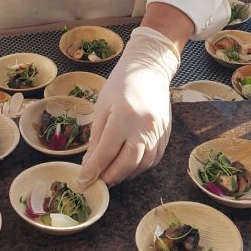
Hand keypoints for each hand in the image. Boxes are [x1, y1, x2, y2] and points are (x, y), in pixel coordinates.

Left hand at [78, 26, 179, 187]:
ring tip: (111, 175)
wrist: (149, 70)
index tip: (83, 181)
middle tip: (97, 181)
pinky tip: (128, 166)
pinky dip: (139, 167)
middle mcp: (144, 127)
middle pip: (126, 164)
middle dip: (110, 177)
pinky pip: (153, 159)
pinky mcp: (166, 135)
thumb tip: (89, 165)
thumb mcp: (102, 108)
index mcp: (124, 117)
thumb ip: (96, 138)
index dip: (93, 170)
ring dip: (125, 175)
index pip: (106, 153)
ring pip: (142, 165)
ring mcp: (158, 132)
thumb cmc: (121, 85)